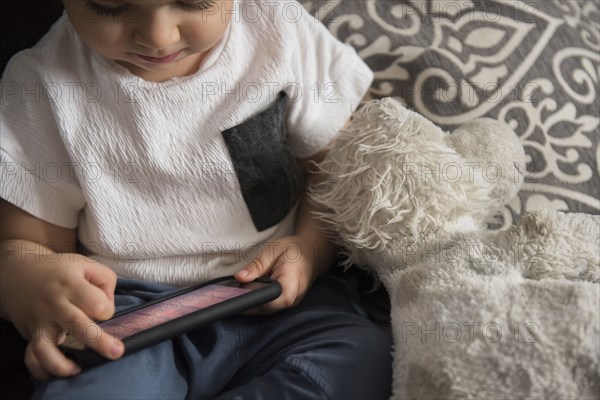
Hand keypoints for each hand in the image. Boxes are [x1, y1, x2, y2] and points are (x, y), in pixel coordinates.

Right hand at [1, 245, 123, 379]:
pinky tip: (62, 371)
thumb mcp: (86, 264)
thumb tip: (108, 308)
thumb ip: (106, 281)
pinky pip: (32, 356)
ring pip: (46, 346)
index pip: (96, 302)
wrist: (19, 273)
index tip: (105, 310)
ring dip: (62, 363)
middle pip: (75, 323)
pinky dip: (43, 368)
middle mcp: (54, 303)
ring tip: (79, 368)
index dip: (107, 309)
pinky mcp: (30, 333)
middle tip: (116, 351)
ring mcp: (40, 320)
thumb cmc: (61, 271)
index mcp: (70, 283)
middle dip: (98, 340)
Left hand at [234, 236, 317, 312]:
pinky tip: (247, 292)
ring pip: (265, 310)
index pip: (271, 300)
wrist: (312, 253)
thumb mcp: (273, 250)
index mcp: (291, 282)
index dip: (251, 301)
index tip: (235, 296)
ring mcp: (290, 304)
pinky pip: (269, 307)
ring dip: (249, 303)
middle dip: (245, 302)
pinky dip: (256, 301)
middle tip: (227, 293)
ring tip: (234, 291)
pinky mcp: (285, 305)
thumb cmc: (293, 250)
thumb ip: (256, 265)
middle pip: (264, 308)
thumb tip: (239, 277)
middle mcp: (293, 298)